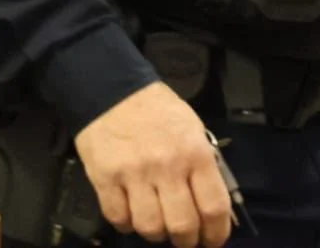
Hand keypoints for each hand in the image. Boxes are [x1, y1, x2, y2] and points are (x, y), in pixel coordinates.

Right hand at [74, 83, 233, 247]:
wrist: (110, 87)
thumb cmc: (157, 110)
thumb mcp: (192, 129)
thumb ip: (203, 166)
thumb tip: (209, 206)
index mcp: (194, 154)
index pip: (214, 208)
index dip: (216, 234)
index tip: (211, 240)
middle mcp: (166, 167)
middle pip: (182, 225)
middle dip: (187, 240)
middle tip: (184, 238)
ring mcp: (133, 173)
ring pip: (150, 227)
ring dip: (156, 234)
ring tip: (155, 224)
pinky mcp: (104, 177)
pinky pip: (117, 217)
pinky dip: (125, 224)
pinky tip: (129, 213)